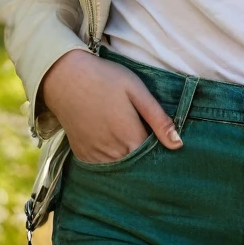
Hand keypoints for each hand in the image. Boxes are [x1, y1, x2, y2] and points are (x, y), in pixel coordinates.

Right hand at [40, 49, 183, 163]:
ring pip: (120, 167)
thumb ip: (158, 119)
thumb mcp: (136, 91)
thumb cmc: (105, 79)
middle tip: (145, 135)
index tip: (163, 139)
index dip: (160, 149)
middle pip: (137, 165)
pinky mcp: (82, 155)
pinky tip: (112, 140)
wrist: (64, 77)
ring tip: (127, 135)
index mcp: (130, 138)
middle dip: (145, 157)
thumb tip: (178, 144)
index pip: (153, 157)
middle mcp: (113, 154)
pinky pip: (102, 165)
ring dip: (127, 158)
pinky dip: (110, 158)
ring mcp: (95, 157)